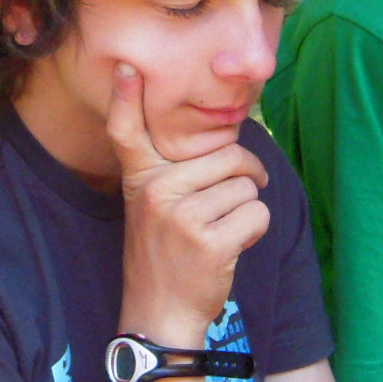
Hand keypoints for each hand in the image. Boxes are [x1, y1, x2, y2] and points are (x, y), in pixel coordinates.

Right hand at [106, 62, 269, 339]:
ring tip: (221, 231)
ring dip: (247, 210)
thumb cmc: (165, 254)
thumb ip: (175, 173)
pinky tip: (231, 247)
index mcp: (141, 180)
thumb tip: (230, 141)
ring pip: (247, 187)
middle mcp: (157, 192)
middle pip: (228, 156)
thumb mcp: (152, 208)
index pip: (127, 132)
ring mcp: (182, 217)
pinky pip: (257, 215)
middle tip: (231, 202)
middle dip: (244, 176)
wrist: (159, 313)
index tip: (128, 67)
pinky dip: (254, 231)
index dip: (126, 98)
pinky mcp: (210, 242)